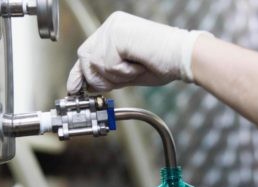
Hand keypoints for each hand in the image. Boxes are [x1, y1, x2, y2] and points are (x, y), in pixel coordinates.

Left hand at [67, 11, 209, 92]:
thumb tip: (87, 86)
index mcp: (114, 31)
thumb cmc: (163, 63)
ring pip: (95, 64)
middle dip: (99, 77)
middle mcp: (111, 26)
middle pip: (85, 58)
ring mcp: (113, 28)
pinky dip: (123, 72)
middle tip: (123, 78)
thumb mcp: (128, 73)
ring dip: (115, 75)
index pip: (87, 53)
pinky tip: (137, 64)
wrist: (183, 57)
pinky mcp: (117, 35)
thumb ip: (108, 76)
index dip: (79, 73)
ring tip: (136, 68)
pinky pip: (107, 64)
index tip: (74, 89)